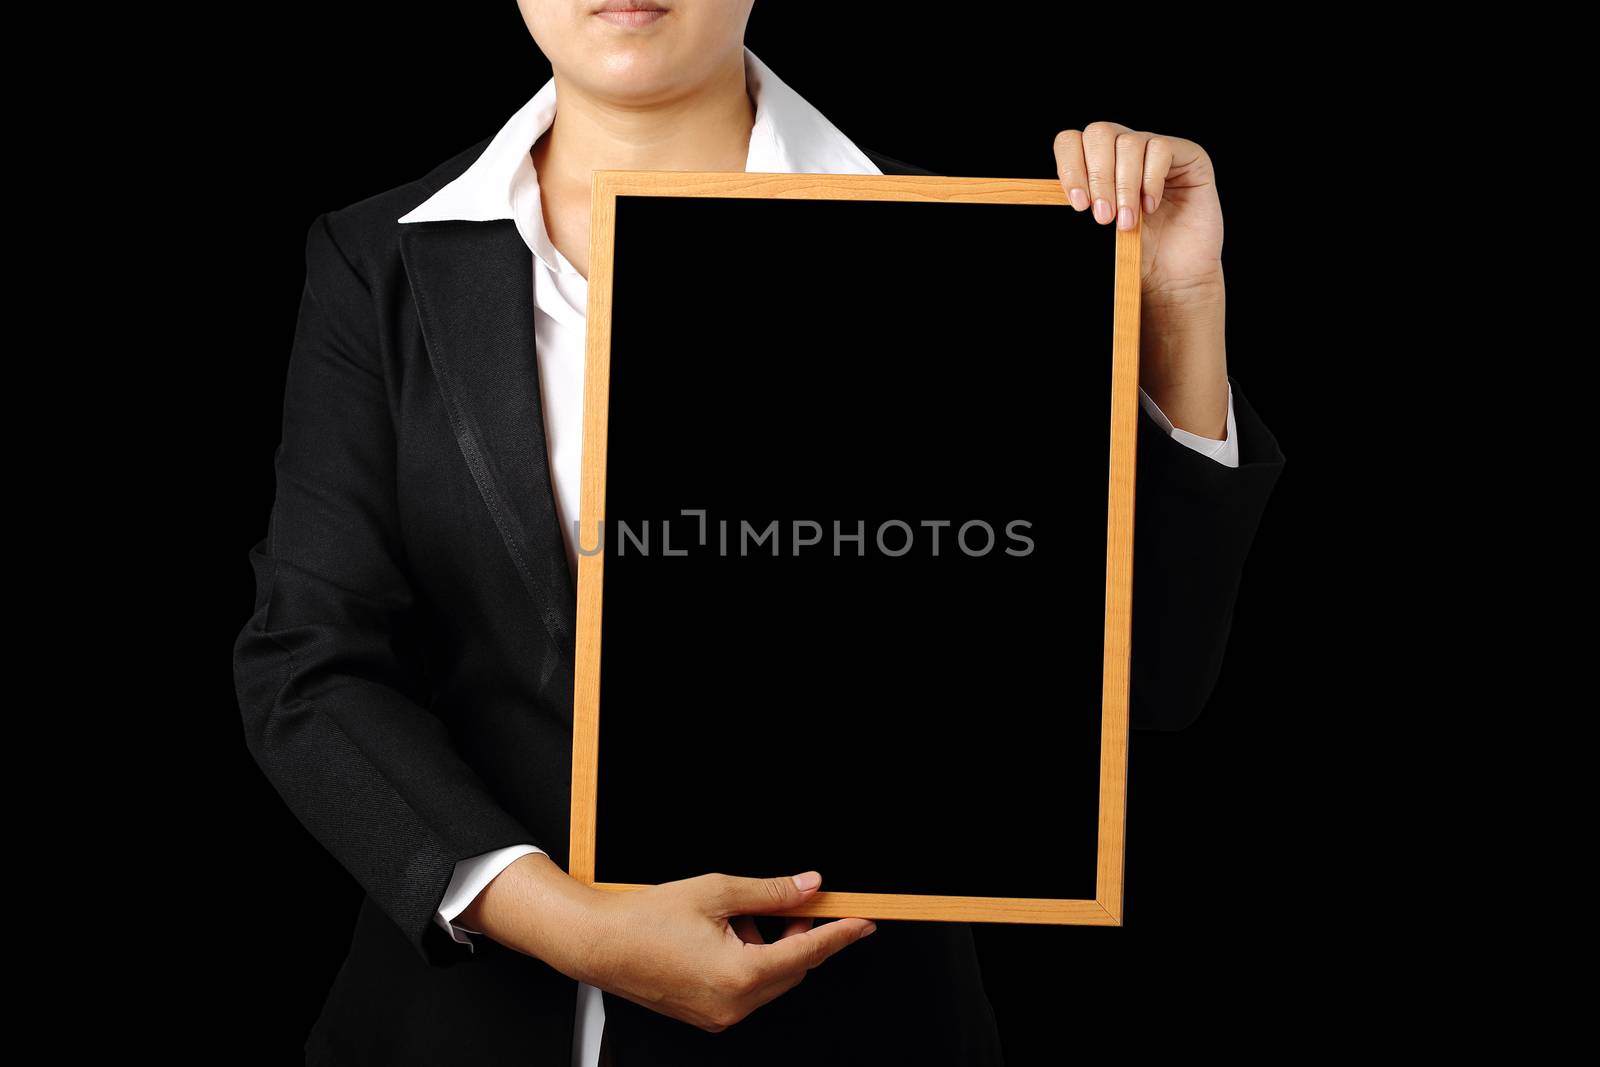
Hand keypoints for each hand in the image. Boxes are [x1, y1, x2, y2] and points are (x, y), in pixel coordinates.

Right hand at [461, 854, 875, 1031]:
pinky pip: (745, 988)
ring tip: (738, 914)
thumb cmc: (645, 918)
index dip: (839, 935)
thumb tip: (808, 887)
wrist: (598, 944)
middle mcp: (733, 1004)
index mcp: (740, 975)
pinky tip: (724, 933)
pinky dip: (747, 960)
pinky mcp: (705, 1014)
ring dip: (769, 946)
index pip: (808, 953)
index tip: (862, 923)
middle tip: (797, 902)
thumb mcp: (717, 892)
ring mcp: (718, 1014)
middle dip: (800, 935)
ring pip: (768, 979)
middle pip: (792, 969)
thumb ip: (770, 892)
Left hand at [1053, 122, 1229, 439]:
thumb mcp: (1092, 237)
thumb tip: (1041, 201)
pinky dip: (1152, 180)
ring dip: (1124, 186)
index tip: (1076, 204)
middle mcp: (1124, 151)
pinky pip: (1161, 149)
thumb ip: (1078, 208)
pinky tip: (1152, 207)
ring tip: (1127, 223)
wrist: (1173, 281)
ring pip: (1130, 142)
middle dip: (1098, 177)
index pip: (1071, 141)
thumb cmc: (1131, 259)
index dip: (1069, 166)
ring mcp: (1156, 150)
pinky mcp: (1188, 157)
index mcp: (1097, 164)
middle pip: (1099, 133)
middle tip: (1101, 218)